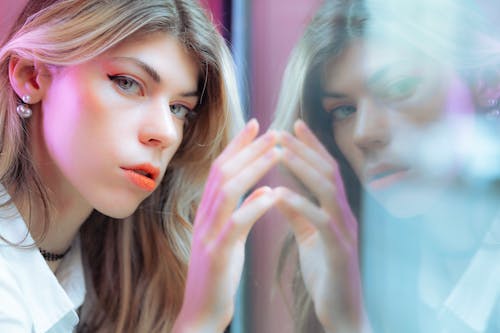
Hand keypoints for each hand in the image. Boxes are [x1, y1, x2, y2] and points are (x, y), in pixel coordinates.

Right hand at [172, 119, 279, 332]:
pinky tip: (271, 194)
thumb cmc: (217, 273)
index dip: (237, 145)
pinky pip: (236, 225)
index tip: (256, 125)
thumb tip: (260, 190)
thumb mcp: (226, 237)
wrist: (200, 312)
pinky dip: (254, 206)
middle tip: (271, 130)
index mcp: (206, 212)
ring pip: (227, 191)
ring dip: (253, 168)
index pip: (219, 168)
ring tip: (277, 152)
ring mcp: (208, 234)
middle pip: (222, 172)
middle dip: (247, 148)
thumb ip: (238, 213)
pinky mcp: (217, 254)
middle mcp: (203, 217)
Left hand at [275, 120, 361, 332]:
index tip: (291, 126)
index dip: (310, 146)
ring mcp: (345, 231)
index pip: (325, 169)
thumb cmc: (326, 271)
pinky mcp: (339, 250)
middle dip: (304, 148)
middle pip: (328, 171)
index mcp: (336, 210)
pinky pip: (321, 221)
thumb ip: (296, 212)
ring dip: (302, 167)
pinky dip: (300, 204)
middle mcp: (345, 214)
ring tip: (279, 151)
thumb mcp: (308, 236)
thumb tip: (278, 190)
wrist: (343, 312)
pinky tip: (280, 193)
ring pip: (327, 189)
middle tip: (280, 130)